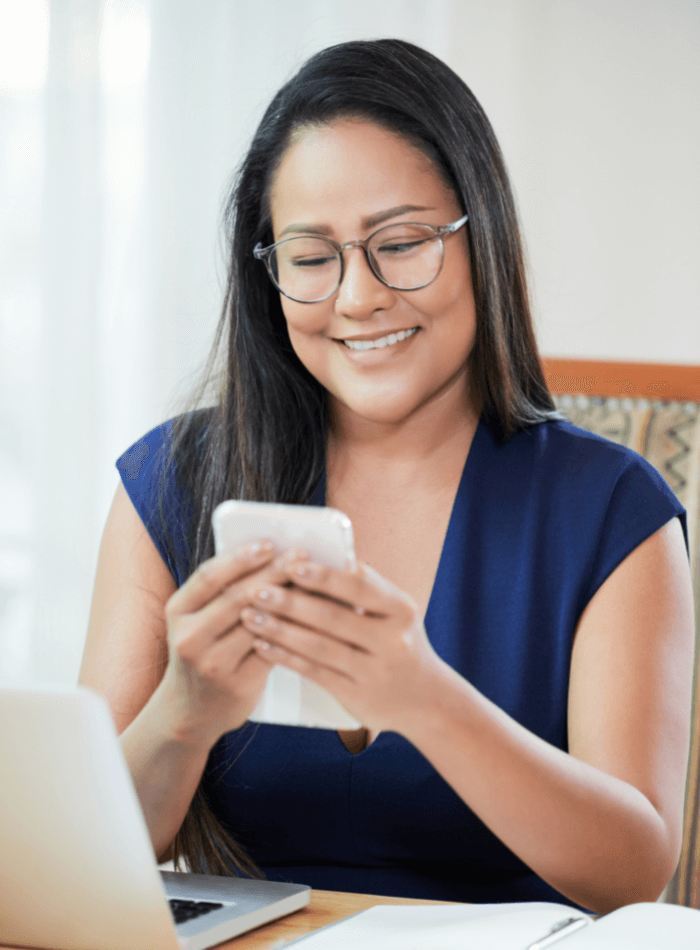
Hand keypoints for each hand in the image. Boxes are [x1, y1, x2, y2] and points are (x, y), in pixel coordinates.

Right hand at [157, 542, 308, 744]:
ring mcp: (212, 663)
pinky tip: (312, 617)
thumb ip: (220, 592)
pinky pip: (272, 650)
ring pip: (258, 624)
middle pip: (238, 596)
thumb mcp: (195, 620)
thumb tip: (269, 555)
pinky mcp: (237, 684)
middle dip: (273, 572)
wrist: (189, 711)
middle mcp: (190, 637)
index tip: (268, 544)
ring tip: (312, 582)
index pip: (210, 576)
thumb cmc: (202, 653)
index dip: (241, 558)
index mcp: (177, 611)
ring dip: (289, 599)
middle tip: (300, 555)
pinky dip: (293, 630)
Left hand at [239, 559, 447, 734]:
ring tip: (251, 615)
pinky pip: (314, 672)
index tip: (291, 564)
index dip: (323, 575)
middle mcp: (393, 641)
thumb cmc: (398, 641)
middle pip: (332, 617)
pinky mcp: (358, 695)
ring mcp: (376, 671)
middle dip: (289, 601)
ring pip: (318, 646)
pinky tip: (263, 645)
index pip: (359, 586)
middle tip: (256, 589)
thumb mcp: (395, 612)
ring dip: (279, 629)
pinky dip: (286, 656)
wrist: (425, 699)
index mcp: (401, 610)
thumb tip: (316, 558)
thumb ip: (364, 588)